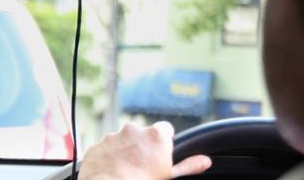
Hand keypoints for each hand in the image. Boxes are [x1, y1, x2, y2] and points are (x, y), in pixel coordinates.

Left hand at [79, 122, 211, 179]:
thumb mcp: (170, 176)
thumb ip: (189, 165)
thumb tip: (205, 161)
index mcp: (156, 135)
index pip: (165, 129)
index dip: (164, 142)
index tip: (160, 154)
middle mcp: (135, 130)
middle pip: (142, 134)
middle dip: (142, 146)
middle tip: (143, 165)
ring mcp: (114, 136)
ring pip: (123, 140)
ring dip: (124, 151)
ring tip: (125, 170)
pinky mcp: (98, 145)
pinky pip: (106, 148)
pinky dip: (108, 157)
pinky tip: (112, 170)